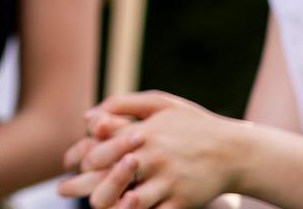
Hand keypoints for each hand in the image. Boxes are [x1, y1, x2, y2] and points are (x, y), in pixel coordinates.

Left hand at [58, 91, 246, 208]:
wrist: (236, 152)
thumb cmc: (193, 125)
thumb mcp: (161, 104)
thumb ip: (123, 104)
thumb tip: (88, 117)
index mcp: (144, 134)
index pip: (102, 149)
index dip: (82, 159)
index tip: (73, 164)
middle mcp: (154, 158)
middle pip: (110, 178)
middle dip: (86, 187)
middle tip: (66, 190)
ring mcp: (169, 182)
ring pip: (130, 202)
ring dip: (111, 205)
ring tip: (96, 205)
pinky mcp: (182, 202)